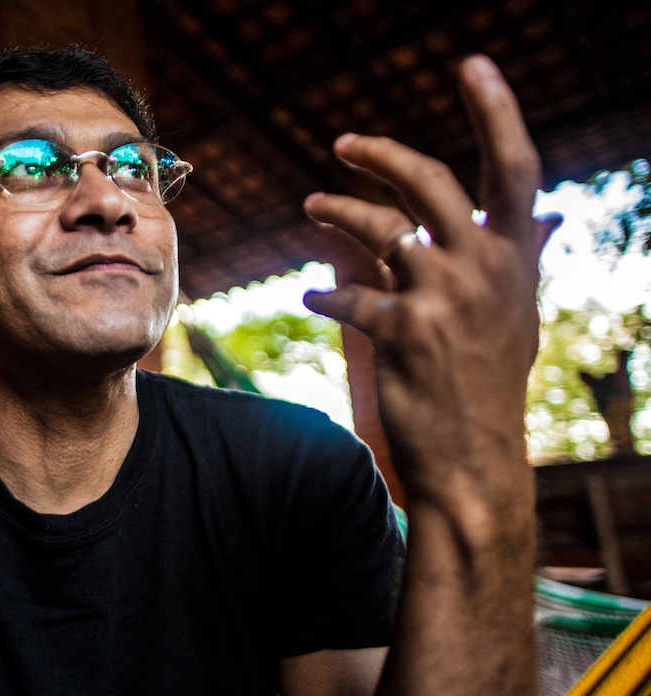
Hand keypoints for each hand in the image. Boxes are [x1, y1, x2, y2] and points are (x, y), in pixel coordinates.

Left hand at [303, 56, 556, 499]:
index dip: (496, 111)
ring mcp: (443, 298)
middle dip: (381, 153)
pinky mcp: (402, 331)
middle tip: (342, 142)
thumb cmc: (492, 382)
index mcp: (516, 258)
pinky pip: (349, 295)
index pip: (515, 169)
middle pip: (430, 181)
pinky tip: (314, 293)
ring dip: (338, 211)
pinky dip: (326, 292)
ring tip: (312, 206)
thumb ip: (524, 257)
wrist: (474, 459)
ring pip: (379, 227)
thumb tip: (554, 215)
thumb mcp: (520, 314)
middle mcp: (485, 268)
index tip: (472, 64)